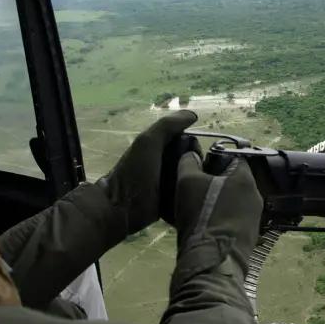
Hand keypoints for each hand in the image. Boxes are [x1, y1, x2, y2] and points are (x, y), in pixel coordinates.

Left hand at [96, 110, 196, 233]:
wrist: (122, 208)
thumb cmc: (135, 171)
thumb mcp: (149, 142)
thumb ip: (167, 126)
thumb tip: (193, 115)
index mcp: (160, 147)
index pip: (188, 142)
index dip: (194, 146)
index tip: (196, 157)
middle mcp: (166, 163)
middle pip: (193, 159)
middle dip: (197, 165)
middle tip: (197, 174)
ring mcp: (169, 182)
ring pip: (193, 176)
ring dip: (198, 180)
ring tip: (201, 188)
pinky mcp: (172, 200)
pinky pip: (190, 193)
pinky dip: (195, 193)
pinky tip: (199, 197)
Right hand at [173, 152, 261, 274]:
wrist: (213, 261)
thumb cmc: (202, 215)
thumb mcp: (187, 182)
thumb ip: (189, 163)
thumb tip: (191, 154)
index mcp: (245, 178)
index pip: (234, 157)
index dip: (214, 159)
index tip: (198, 168)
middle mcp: (255, 196)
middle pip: (234, 180)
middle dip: (214, 182)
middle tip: (194, 189)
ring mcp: (255, 218)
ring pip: (233, 201)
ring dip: (217, 201)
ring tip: (196, 209)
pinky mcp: (250, 236)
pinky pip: (234, 219)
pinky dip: (221, 218)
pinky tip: (205, 226)